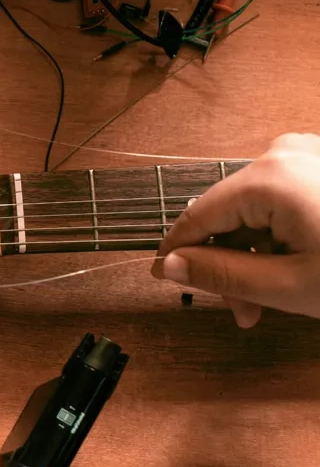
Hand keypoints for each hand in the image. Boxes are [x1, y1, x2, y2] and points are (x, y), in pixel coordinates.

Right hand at [153, 133, 319, 326]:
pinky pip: (281, 201)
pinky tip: (294, 269)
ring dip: (254, 255)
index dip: (176, 252)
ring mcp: (308, 154)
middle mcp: (282, 153)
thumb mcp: (290, 286)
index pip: (197, 216)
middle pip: (227, 214)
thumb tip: (169, 267)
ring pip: (254, 211)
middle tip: (244, 314)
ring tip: (272, 300)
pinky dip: (279, 237)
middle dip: (228, 265)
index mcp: (269, 177)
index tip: (161, 279)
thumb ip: (221, 276)